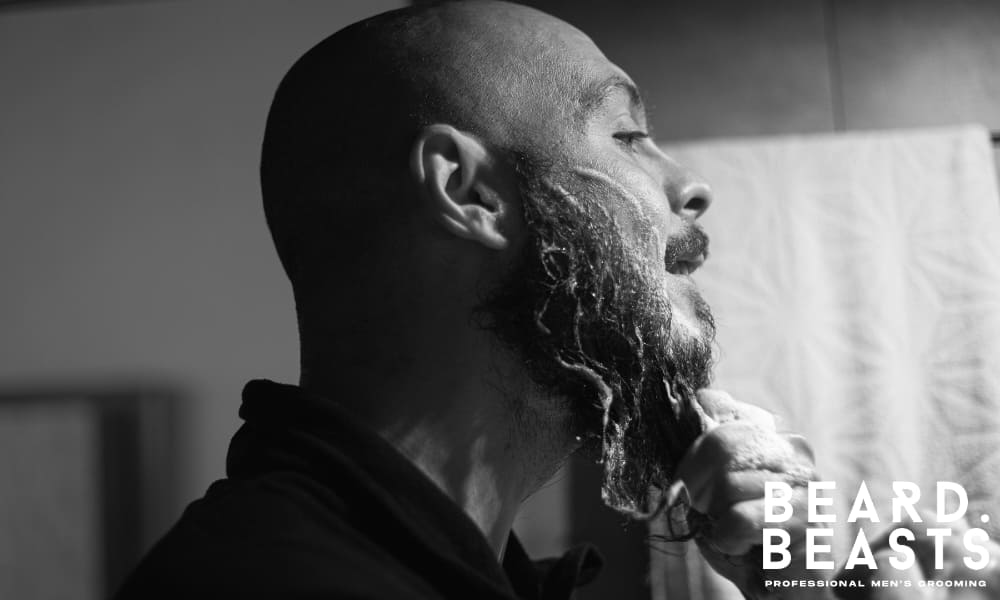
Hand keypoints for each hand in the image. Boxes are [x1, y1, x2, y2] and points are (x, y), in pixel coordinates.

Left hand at [673, 390, 825, 598]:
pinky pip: (739, 519)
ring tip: (735, 534)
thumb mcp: (709, 486)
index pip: (716, 409)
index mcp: (769, 432)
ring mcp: (805, 481)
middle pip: (719, 443)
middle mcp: (793, 448)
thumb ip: (703, 445)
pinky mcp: (807, 519)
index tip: (688, 483)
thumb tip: (698, 395)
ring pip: (727, 484)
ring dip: (716, 520)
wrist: (777, 591)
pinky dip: (729, 539)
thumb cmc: (740, 537)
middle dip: (697, 486)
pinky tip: (745, 548)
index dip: (690, 452)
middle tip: (708, 514)